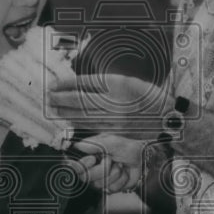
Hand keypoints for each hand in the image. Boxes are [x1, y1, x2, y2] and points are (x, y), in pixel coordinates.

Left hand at [50, 74, 170, 135]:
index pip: (85, 85)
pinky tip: (68, 122)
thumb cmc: (147, 96)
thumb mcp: (126, 81)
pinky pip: (93, 127)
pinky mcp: (117, 131)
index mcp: (118, 85)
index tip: (53, 84)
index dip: (67, 85)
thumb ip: (103, 82)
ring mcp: (115, 119)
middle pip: (81, 101)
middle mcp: (116, 102)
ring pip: (84, 116)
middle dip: (61, 99)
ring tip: (52, 109)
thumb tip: (78, 84)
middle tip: (47, 97)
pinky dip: (78, 124)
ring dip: (66, 113)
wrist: (166, 117)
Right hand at [71, 151, 141, 192]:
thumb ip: (95, 144)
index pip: (75, 164)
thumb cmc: (129, 148)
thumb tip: (78, 145)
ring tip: (120, 165)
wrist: (144, 160)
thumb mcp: (113, 142)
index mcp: (90, 154)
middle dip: (101, 169)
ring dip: (114, 173)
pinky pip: (111, 188)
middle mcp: (93, 167)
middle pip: (84, 177)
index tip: (92, 159)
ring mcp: (101, 178)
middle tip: (111, 160)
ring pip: (98, 184)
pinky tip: (124, 173)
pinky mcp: (109, 187)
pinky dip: (121, 180)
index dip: (81, 165)